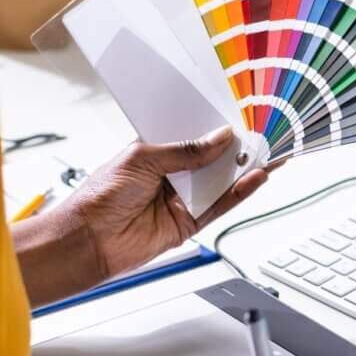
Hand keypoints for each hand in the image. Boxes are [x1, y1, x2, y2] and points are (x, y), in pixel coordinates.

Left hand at [63, 128, 272, 279]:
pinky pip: (220, 205)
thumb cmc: (99, 196)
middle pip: (213, 158)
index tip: (240, 117)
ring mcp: (182, 198)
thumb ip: (185, 151)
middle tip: (263, 132)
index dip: (216, 127)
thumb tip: (219, 139)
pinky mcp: (189, 222)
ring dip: (244, 168)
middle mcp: (172, 174)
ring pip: (221, 181)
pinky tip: (255, 177)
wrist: (87, 239)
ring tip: (269, 151)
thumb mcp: (142, 158)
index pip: (194, 135)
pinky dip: (239, 192)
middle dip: (237, 146)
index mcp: (157, 151)